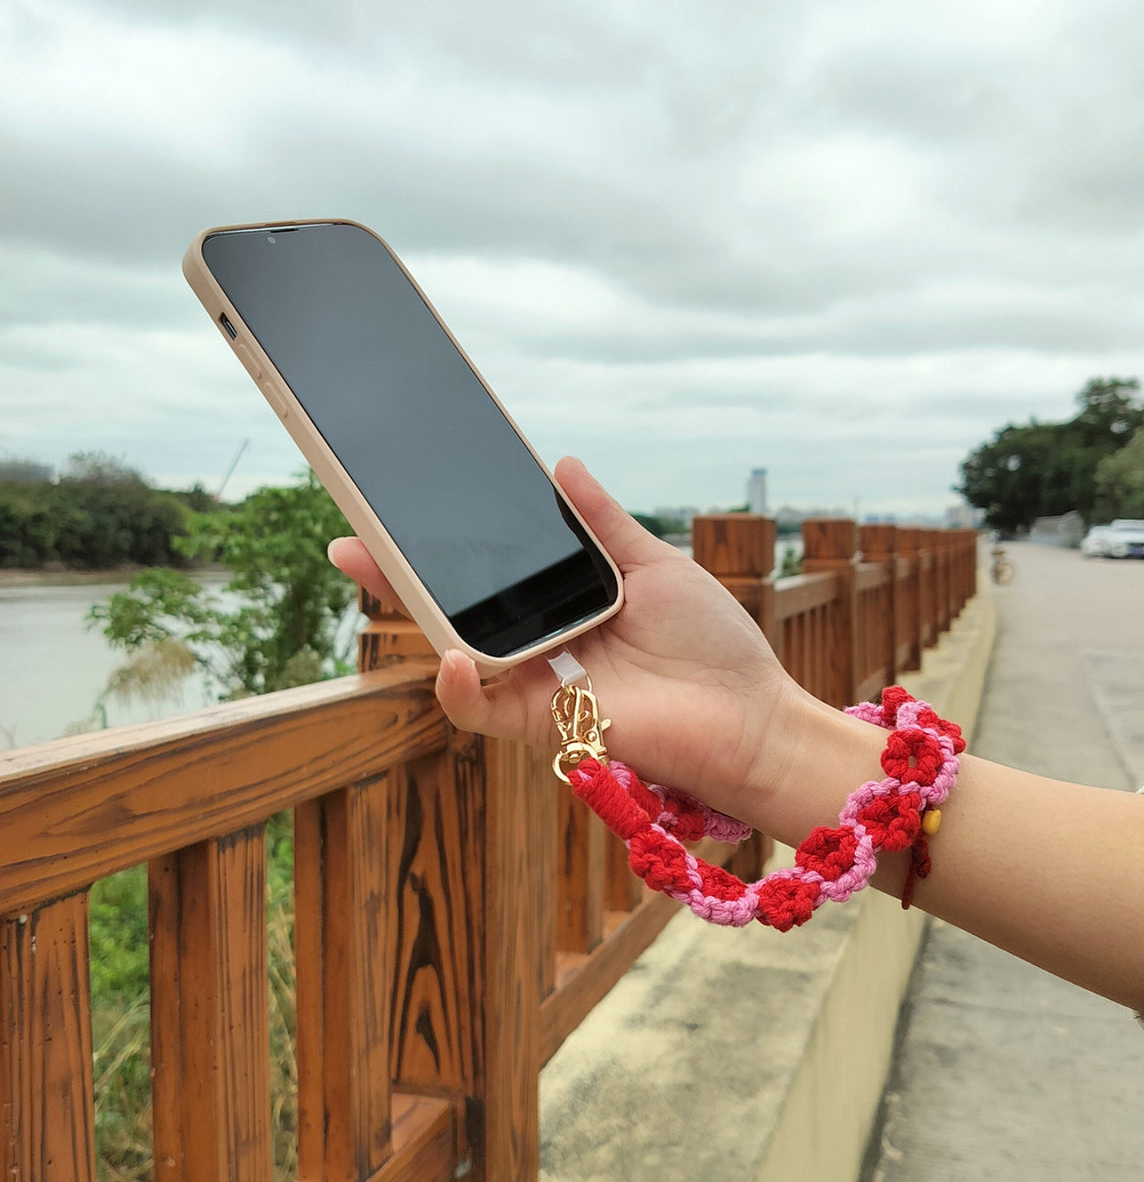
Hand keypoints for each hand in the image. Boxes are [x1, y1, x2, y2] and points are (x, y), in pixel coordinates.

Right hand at [328, 457, 820, 828]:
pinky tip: (454, 654)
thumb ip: (602, 523)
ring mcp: (539, 683)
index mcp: (564, 602)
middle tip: (352, 538)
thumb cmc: (709, 642)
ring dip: (411, 614)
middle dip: (397, 575)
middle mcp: (542, 643)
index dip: (446, 544)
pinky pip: (483, 711)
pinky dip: (459, 687)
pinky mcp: (546, 722)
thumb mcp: (652, 564)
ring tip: (374, 566)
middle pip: (456, 608)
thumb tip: (561, 464)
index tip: (406, 505)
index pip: (491, 570)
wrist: (749, 712)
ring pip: (455, 651)